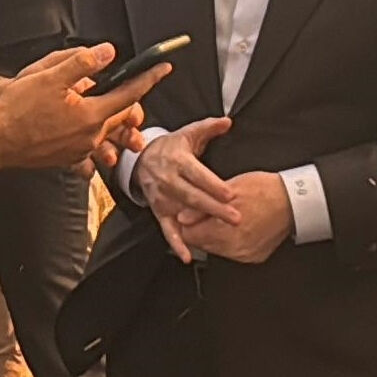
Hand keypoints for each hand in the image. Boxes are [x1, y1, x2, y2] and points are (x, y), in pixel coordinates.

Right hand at [0, 45, 161, 172]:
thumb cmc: (17, 109)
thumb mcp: (50, 76)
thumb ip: (82, 63)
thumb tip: (108, 52)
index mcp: (91, 115)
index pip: (129, 94)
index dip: (148, 78)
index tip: (163, 69)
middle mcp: (90, 137)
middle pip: (121, 117)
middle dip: (131, 102)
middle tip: (134, 87)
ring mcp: (78, 151)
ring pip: (106, 134)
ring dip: (114, 124)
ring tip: (113, 114)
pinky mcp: (65, 159)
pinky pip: (88, 149)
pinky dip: (93, 140)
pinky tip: (86, 134)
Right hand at [133, 118, 240, 260]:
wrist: (142, 158)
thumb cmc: (173, 146)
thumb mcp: (189, 133)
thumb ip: (209, 127)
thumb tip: (227, 121)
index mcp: (178, 160)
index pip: (197, 174)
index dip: (212, 184)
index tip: (230, 193)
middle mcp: (168, 179)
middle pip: (192, 196)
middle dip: (214, 208)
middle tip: (235, 217)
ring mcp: (162, 197)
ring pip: (182, 213)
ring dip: (199, 226)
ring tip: (219, 234)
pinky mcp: (158, 210)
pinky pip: (166, 229)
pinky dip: (176, 243)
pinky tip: (187, 255)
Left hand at [173, 171, 292, 264]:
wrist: (294, 201)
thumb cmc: (265, 190)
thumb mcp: (229, 191)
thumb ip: (202, 208)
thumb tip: (182, 218)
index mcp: (223, 230)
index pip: (189, 236)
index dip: (188, 223)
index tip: (192, 215)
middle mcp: (233, 247)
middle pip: (201, 244)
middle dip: (201, 230)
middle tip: (209, 215)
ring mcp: (244, 254)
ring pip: (216, 250)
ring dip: (215, 237)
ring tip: (225, 220)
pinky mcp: (254, 257)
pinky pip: (233, 253)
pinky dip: (231, 242)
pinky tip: (239, 229)